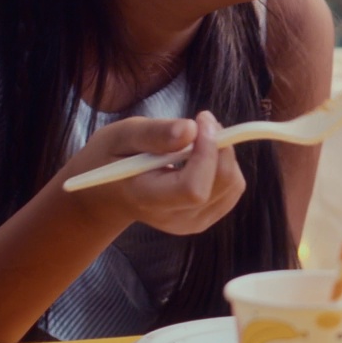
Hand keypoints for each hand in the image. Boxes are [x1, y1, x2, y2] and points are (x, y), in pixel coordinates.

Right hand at [59, 111, 246, 234]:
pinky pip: (233, 188)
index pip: (193, 188)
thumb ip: (154, 133)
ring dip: (223, 154)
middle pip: (221, 184)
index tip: (201, 120)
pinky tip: (200, 157)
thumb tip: (191, 129)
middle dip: (220, 145)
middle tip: (201, 121)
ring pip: (232, 185)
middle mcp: (174, 218)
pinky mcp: (205, 218)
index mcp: (148, 199)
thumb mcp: (121, 136)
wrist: (108, 192)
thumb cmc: (111, 159)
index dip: (207, 152)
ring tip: (195, 139)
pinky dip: (224, 165)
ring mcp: (192, 223)